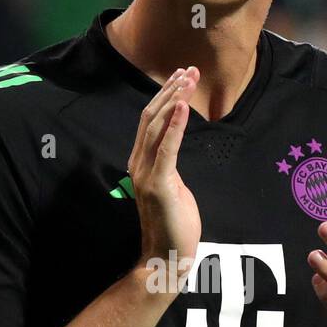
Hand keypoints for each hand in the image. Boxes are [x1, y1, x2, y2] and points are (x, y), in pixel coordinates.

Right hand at [129, 66, 202, 290]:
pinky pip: (167, 149)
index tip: (180, 76)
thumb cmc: (174, 225)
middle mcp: (138, 163)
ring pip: (156, 127)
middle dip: (170, 90)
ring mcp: (146, 173)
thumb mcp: (173, 186)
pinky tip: (183, 107)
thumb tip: (174, 150)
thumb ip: (170, 165)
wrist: (167, 257)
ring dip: (173, 100)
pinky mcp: (159, 184)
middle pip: (151, 117)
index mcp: (141, 162)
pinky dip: (175, 126)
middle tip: (188, 70)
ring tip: (187, 79)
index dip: (164, 96)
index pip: (150, 121)